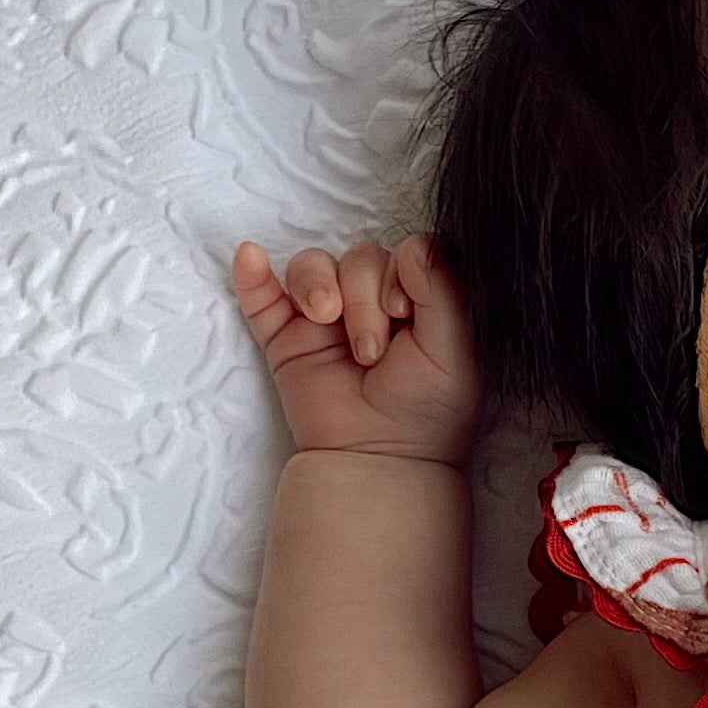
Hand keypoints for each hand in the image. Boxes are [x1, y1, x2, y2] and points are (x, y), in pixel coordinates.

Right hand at [231, 230, 481, 464]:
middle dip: (364, 296)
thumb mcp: (456, 350)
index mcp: (416, 302)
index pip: (404, 252)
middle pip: (360, 257)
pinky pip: (262, 293)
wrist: (379, 460)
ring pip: (314, 266)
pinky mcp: (287, 336)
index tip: (404, 312)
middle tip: (371, 352)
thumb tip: (412, 246)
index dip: (402, 269)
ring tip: (325, 321)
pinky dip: (254, 274)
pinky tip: (251, 258)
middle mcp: (372, 302)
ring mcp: (326, 318)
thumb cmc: (427, 412)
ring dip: (319, 286)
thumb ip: (446, 290)